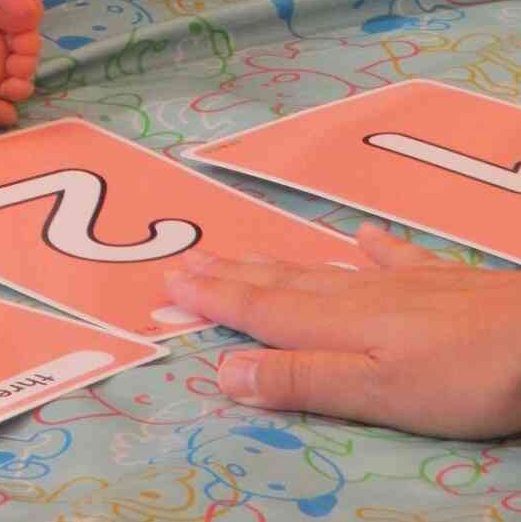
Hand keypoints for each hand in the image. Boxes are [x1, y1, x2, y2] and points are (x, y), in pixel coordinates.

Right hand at [165, 224, 520, 438]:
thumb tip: (224, 368)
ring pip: (322, 272)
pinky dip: (369, 248)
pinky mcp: (439, 284)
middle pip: (281, 287)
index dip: (214, 300)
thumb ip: (303, 379)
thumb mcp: (376, 393)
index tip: (169, 285)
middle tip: (185, 264)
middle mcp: (356, 296)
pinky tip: (361, 235)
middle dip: (230, 278)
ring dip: (276, 266)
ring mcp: (398, 285)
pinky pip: (392, 258)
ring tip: (242, 253)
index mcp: (335, 326)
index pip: (261, 312)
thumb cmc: (459, 376)